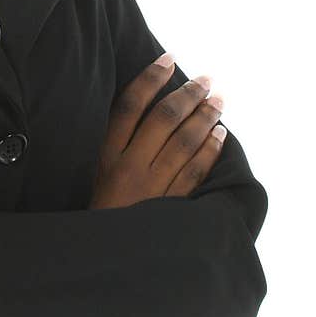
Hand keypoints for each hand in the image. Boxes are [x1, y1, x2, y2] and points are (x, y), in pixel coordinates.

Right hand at [90, 56, 225, 209]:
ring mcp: (153, 187)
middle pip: (163, 118)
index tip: (168, 59)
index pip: (130, 105)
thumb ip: (115, 143)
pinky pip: (197, 172)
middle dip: (188, 94)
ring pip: (185, 141)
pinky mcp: (172, 207)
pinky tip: (220, 134)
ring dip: (206, 116)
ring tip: (219, 100)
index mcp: (106, 155)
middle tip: (205, 79)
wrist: (105, 256)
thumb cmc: (99, 209)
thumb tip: (146, 104)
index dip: (151, 79)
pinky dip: (211, 149)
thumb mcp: (95, 173)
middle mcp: (130, 167)